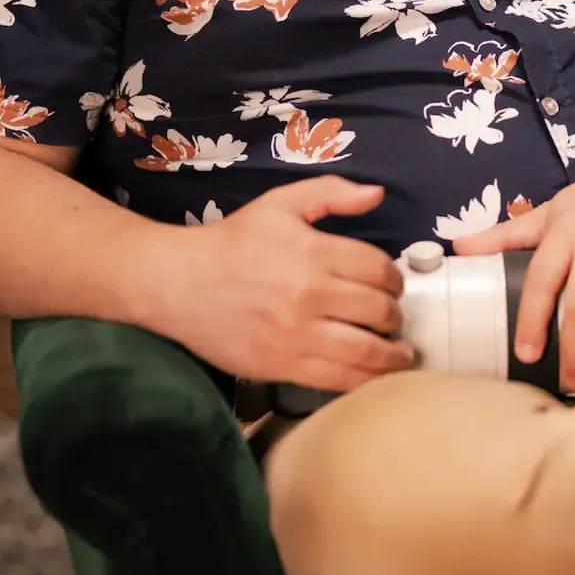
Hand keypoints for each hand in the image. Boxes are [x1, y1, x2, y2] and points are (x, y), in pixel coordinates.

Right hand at [149, 176, 413, 391]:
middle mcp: (310, 295)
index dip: (394, 279)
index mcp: (313, 252)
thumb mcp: (278, 204)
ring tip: (398, 354)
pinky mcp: (283, 366)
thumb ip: (330, 193)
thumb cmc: (230, 243)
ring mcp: (298, 335)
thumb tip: (376, 194)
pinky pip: (337, 381)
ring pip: (366, 353)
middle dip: (395, 317)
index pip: (379, 270)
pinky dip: (364, 381)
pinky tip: (371, 375)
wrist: (177, 284)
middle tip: (393, 320)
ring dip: (392, 356)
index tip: (391, 286)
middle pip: (379, 312)